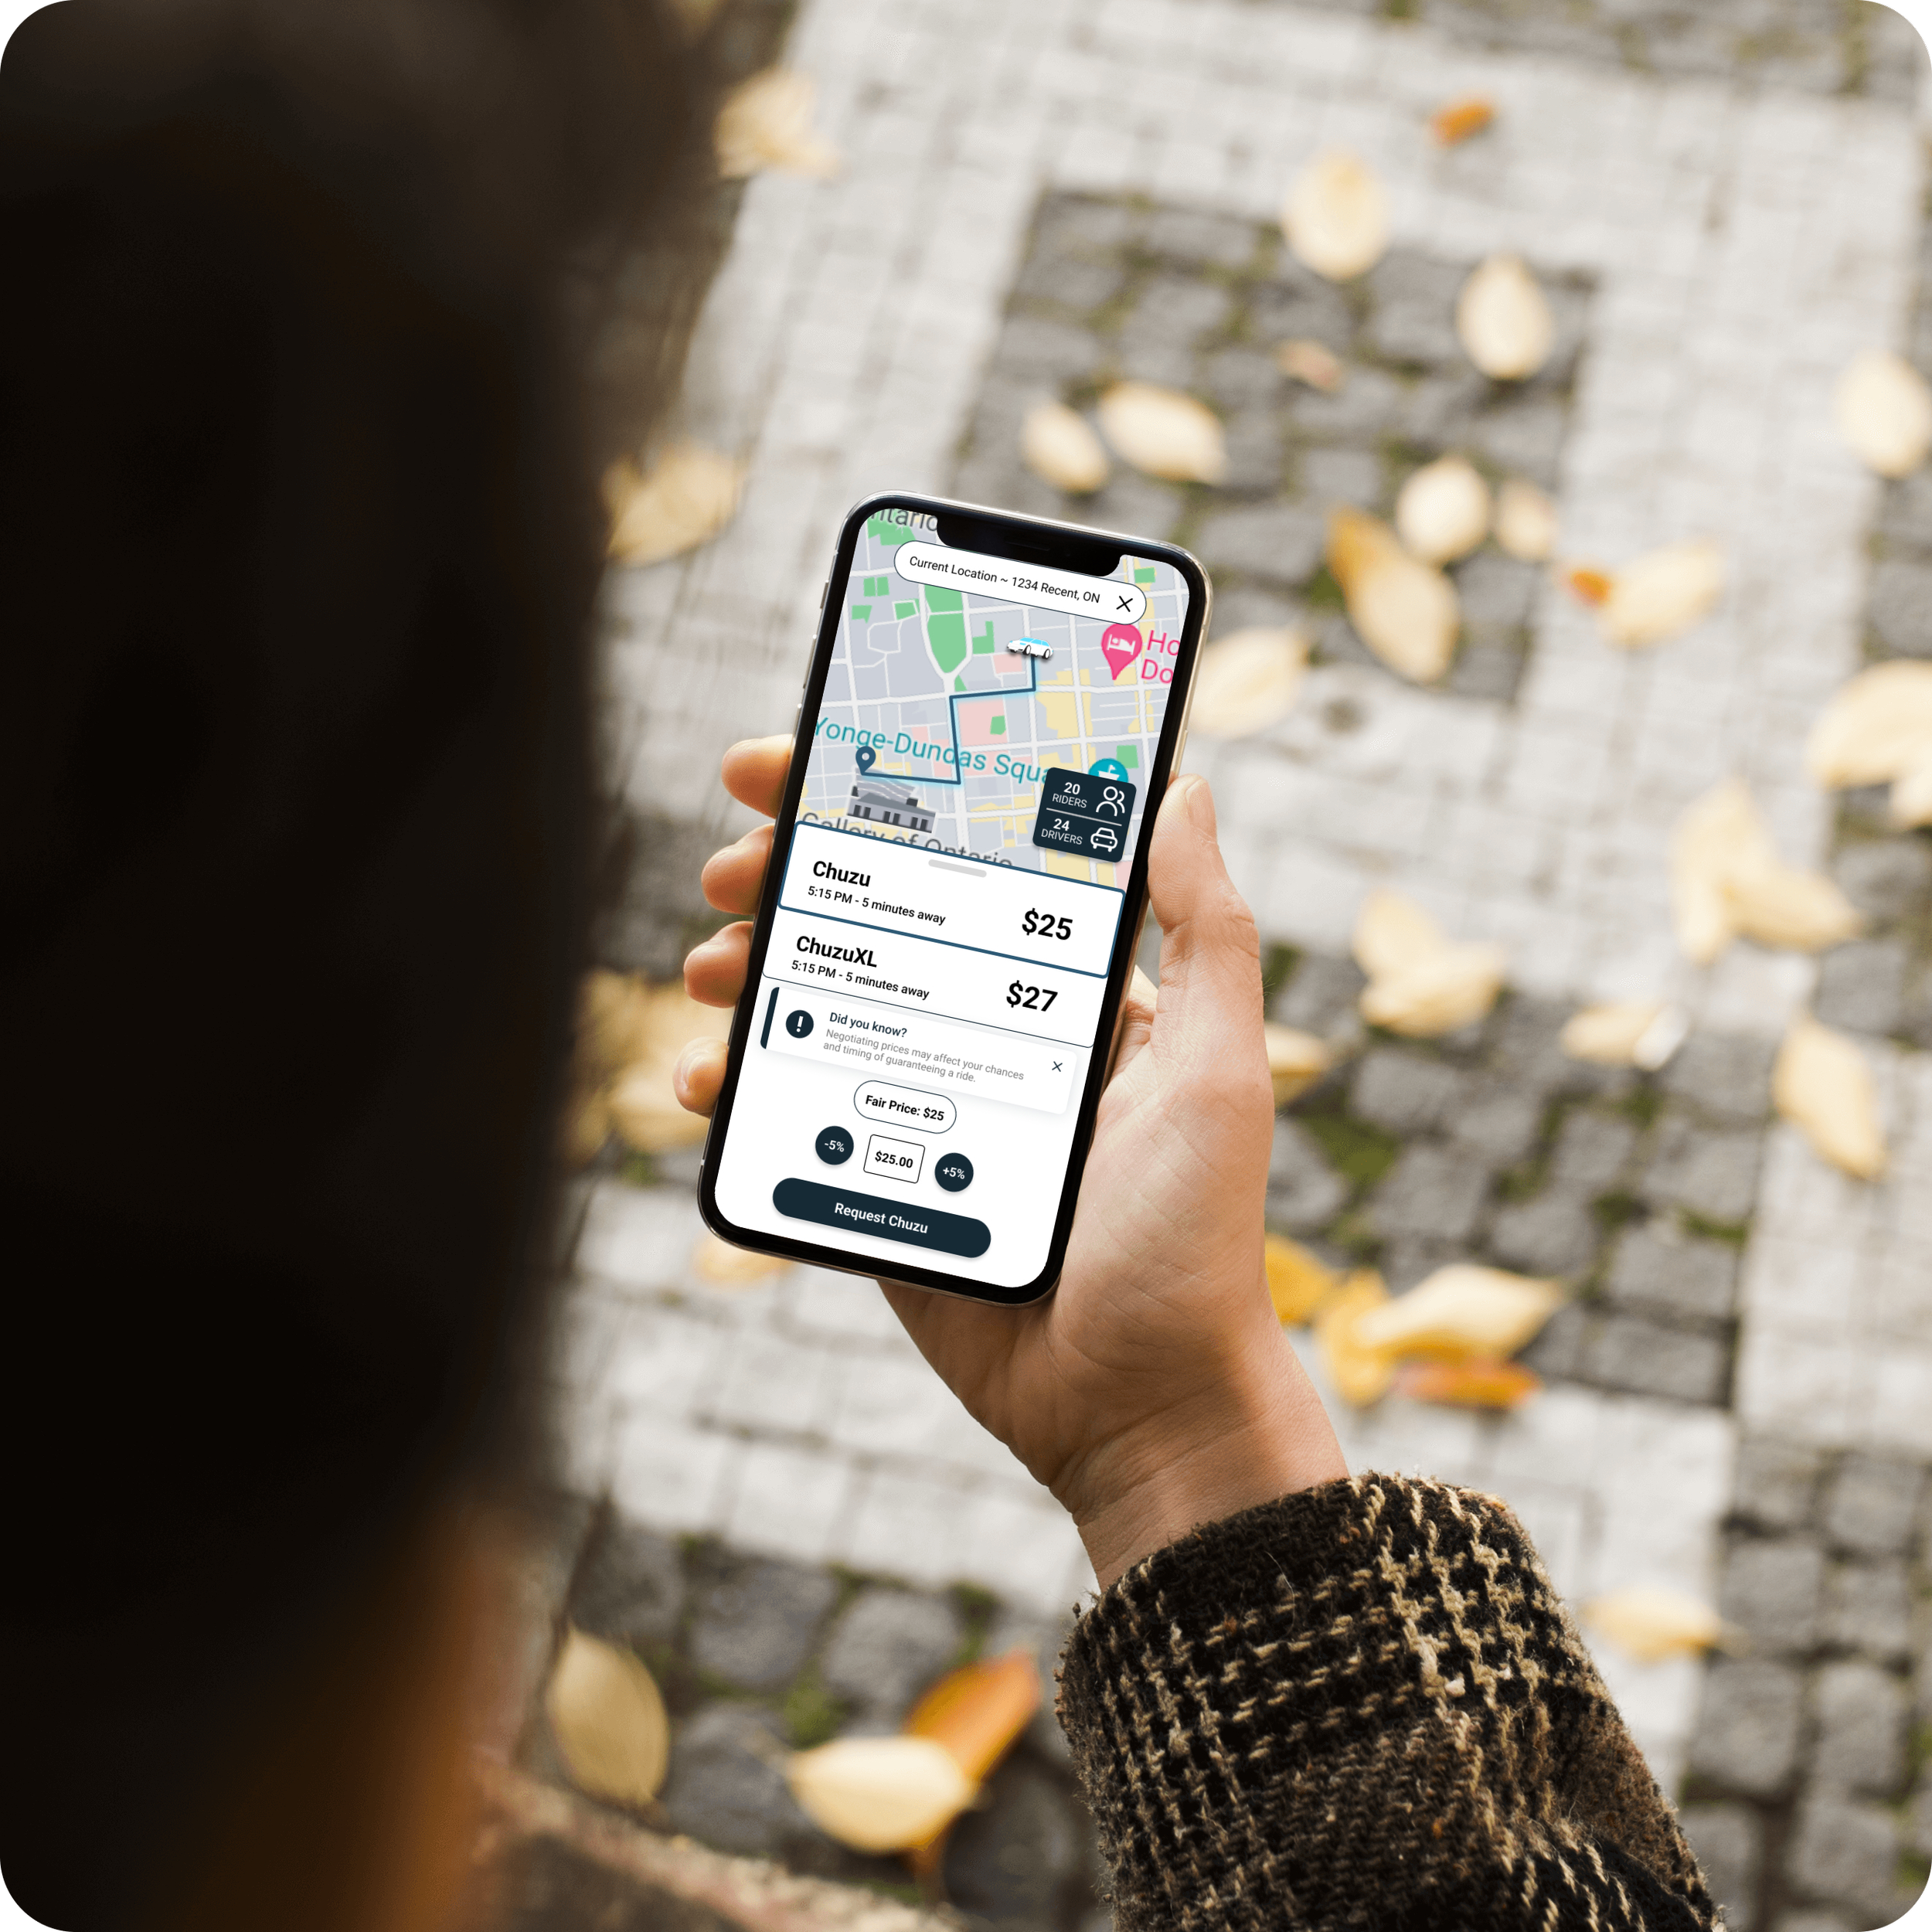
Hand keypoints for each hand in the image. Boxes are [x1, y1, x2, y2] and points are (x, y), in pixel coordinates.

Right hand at [679, 738, 1346, 1588]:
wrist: (1140, 1406)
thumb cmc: (1196, 1237)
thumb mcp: (1215, 1069)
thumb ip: (1204, 931)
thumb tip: (1184, 785)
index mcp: (1064, 993)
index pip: (963, 864)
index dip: (878, 802)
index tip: (799, 763)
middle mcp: (987, 1036)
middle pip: (866, 923)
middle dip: (786, 876)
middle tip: (732, 864)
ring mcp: (924, 1110)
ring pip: (812, 1010)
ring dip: (746, 971)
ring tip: (712, 967)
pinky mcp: (876, 1188)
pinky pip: (789, 1120)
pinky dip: (734, 1092)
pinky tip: (704, 1083)